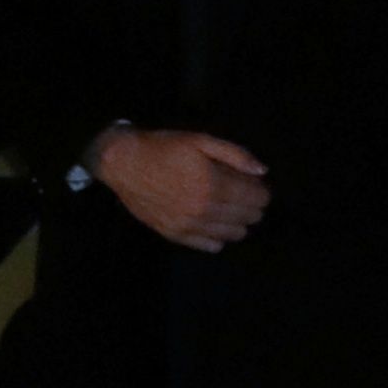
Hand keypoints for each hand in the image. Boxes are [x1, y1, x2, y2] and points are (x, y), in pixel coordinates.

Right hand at [89, 125, 270, 250]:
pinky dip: (219, 237)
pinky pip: (209, 246)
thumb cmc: (164, 149)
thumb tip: (263, 171)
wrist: (124, 164)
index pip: (256, 198)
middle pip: (248, 217)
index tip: (256, 184)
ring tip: (230, 208)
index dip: (262, 191)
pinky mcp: (174, 235)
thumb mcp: (201, 141)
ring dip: (239, 222)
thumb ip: (235, 155)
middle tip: (244, 194)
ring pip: (232, 234)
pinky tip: (215, 223)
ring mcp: (188, 225)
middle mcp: (203, 210)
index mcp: (213, 185)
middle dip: (253, 206)